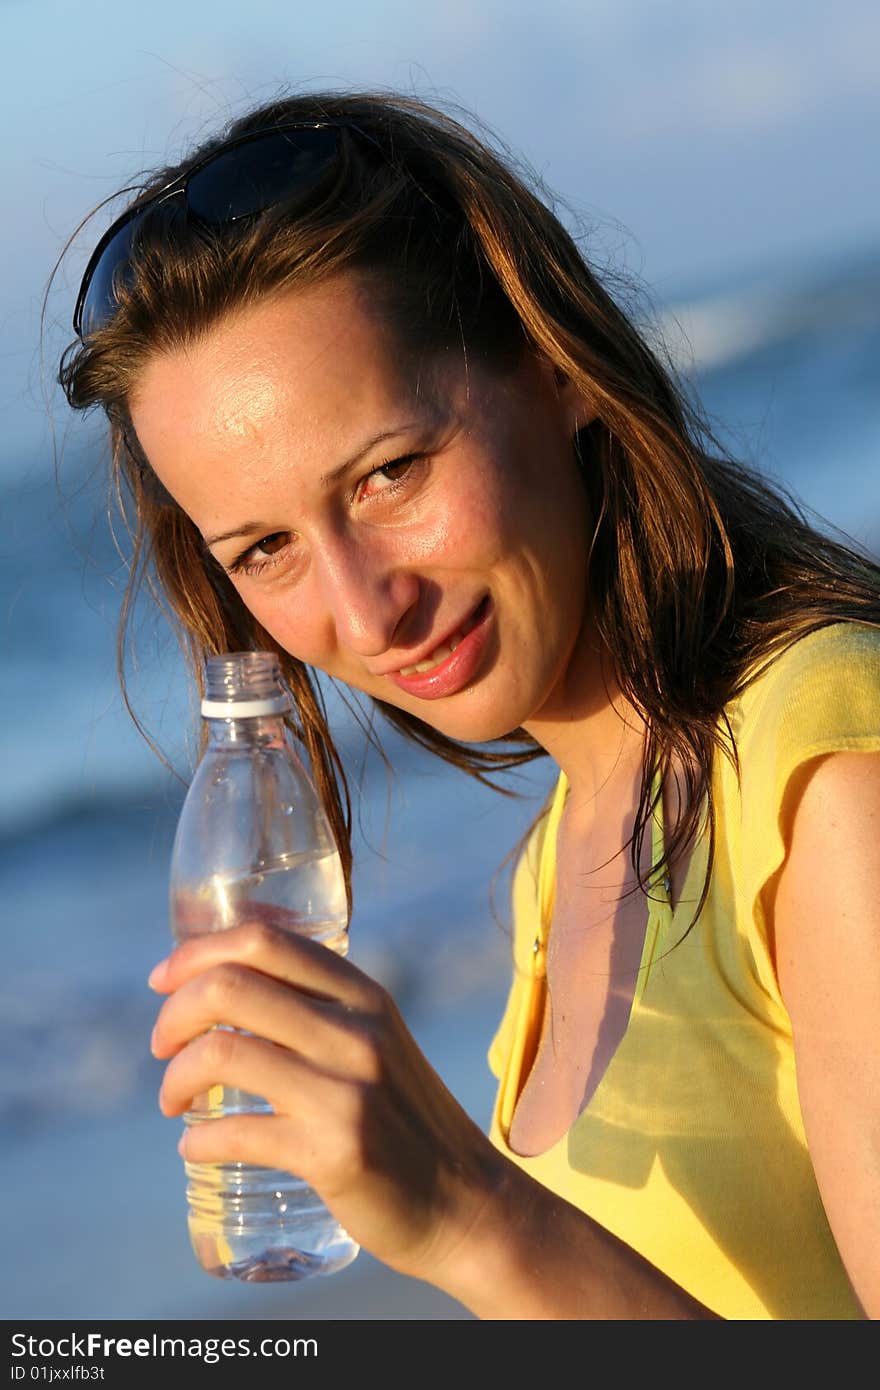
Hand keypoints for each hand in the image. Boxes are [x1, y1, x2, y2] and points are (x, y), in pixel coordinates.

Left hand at [148, 920, 505, 1282]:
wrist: (464, 1201)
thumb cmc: (402, 1118)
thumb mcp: (376, 1040)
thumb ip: (318, 1009)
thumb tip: (220, 987)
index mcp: (363, 994)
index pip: (263, 941)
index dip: (196, 952)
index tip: (161, 980)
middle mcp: (357, 1031)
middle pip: (230, 987)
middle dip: (174, 1014)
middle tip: (161, 1047)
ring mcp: (347, 1092)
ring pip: (222, 1054)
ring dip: (175, 1078)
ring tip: (173, 1101)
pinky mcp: (335, 1153)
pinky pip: (236, 1134)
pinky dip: (198, 1141)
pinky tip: (195, 1148)